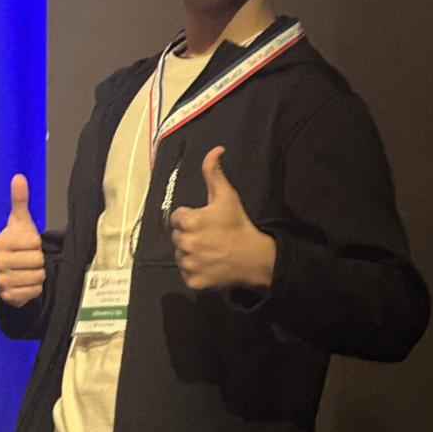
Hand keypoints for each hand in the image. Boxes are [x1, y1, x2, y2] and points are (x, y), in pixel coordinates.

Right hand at [0, 174, 45, 306]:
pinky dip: (35, 289)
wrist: (12, 272)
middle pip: (36, 260)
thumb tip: (19, 177)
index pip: (33, 242)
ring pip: (37, 276)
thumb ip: (20, 200)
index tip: (27, 245)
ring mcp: (0, 281)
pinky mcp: (7, 296)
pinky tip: (26, 284)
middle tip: (28, 259)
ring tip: (28, 270)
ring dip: (38, 275)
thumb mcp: (21, 222)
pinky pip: (33, 292)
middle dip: (38, 260)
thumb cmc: (19, 243)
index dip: (36, 243)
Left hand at [169, 146, 275, 290]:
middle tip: (210, 236)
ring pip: (180, 255)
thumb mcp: (227, 197)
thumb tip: (214, 150)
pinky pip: (186, 273)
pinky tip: (209, 264)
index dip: (191, 218)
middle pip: (177, 237)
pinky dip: (195, 271)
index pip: (177, 218)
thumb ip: (214, 173)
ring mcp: (188, 264)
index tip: (206, 222)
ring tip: (210, 250)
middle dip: (190, 235)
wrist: (255, 258)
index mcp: (188, 222)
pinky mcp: (192, 281)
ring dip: (191, 253)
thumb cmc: (239, 225)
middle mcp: (185, 243)